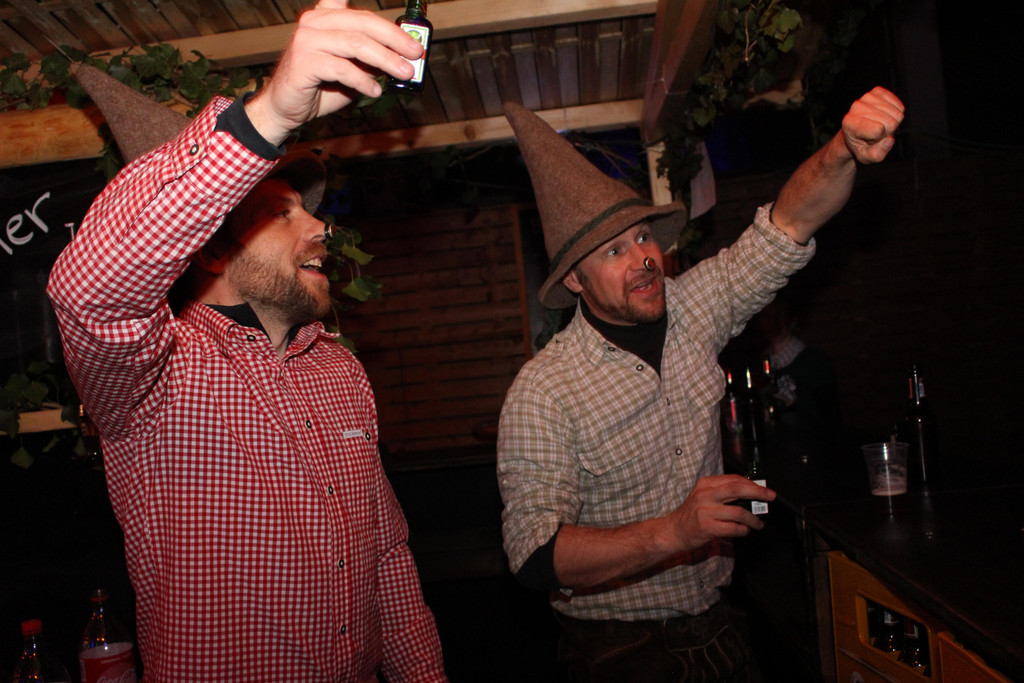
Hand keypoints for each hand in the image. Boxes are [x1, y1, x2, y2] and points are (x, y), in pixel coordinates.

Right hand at [245, 0, 422, 144]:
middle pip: (364, 23)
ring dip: (386, 60)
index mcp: (326, 16)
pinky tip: (375, 90)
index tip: (398, 13)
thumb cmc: (320, 86)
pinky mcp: (304, 62)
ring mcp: (307, 40)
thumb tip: (403, 58)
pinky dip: (363, 81)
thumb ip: (370, 58)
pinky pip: (343, 68)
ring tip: (404, 73)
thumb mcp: (351, 68)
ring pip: (356, 44)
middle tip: (416, 53)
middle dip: (395, 38)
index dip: (371, 7)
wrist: (286, 108)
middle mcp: (314, 22)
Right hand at [664, 475, 775, 551]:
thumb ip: (724, 493)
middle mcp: (705, 495)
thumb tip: (752, 493)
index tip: (766, 490)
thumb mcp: (704, 496)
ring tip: (758, 524)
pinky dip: (743, 530)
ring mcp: (705, 511)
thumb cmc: (693, 514)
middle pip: (737, 489)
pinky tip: (744, 531)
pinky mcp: (707, 527)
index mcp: (705, 484)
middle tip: (770, 497)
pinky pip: (733, 528)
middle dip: (758, 493)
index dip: (752, 484)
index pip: (734, 480)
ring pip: (738, 512)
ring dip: (753, 519)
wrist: (674, 531)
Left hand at [841, 86, 904, 163]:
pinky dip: (896, 112)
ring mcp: (866, 97)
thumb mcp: (866, 157)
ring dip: (892, 122)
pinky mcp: (877, 91)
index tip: (871, 140)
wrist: (857, 131)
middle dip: (888, 131)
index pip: (878, 130)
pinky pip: (898, 104)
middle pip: (891, 122)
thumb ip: (877, 154)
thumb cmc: (862, 146)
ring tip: (879, 125)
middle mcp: (856, 107)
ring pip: (897, 113)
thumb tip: (890, 140)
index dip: (880, 138)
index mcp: (849, 124)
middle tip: (876, 133)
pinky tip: (885, 116)